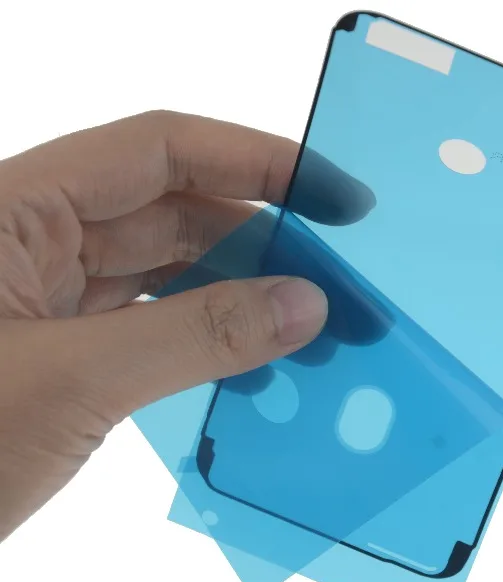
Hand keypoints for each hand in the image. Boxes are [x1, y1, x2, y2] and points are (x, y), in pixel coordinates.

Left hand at [0, 110, 373, 541]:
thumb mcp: (68, 383)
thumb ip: (193, 334)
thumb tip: (304, 304)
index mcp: (12, 208)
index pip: (158, 150)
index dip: (258, 162)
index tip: (338, 197)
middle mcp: (29, 239)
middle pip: (173, 213)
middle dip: (264, 243)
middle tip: (343, 285)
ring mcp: (41, 300)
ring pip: (166, 274)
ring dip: (242, 298)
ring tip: (315, 332)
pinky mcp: (55, 356)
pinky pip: (149, 329)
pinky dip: (207, 343)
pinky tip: (259, 365)